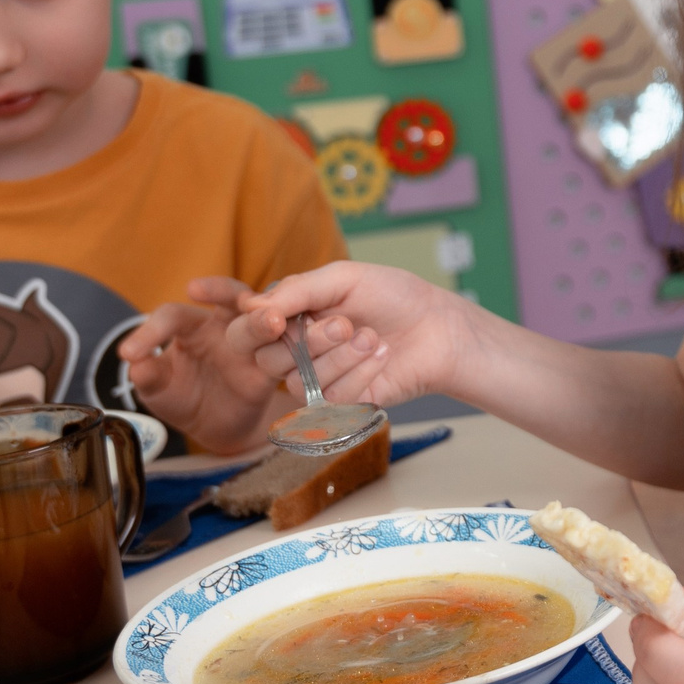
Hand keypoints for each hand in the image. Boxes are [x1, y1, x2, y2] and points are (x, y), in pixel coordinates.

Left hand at [119, 278, 282, 451]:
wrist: (215, 428)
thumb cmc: (183, 399)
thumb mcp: (159, 391)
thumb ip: (149, 376)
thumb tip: (136, 364)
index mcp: (189, 327)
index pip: (171, 315)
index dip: (150, 331)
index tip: (129, 354)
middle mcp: (222, 325)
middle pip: (226, 294)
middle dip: (218, 289)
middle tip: (198, 290)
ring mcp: (250, 343)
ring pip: (261, 319)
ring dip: (264, 319)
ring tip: (271, 323)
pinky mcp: (271, 365)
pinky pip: (286, 353)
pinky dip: (291, 348)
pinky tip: (293, 352)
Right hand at [228, 262, 474, 408]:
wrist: (437, 327)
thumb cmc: (393, 296)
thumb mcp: (344, 279)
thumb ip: (298, 290)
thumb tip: (252, 305)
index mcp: (289, 318)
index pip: (245, 331)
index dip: (253, 327)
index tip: (275, 318)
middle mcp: (296, 352)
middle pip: (268, 360)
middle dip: (309, 341)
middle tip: (345, 324)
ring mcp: (318, 380)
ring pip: (299, 382)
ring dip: (340, 358)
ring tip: (372, 338)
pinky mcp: (343, 404)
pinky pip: (331, 399)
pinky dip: (359, 374)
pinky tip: (381, 356)